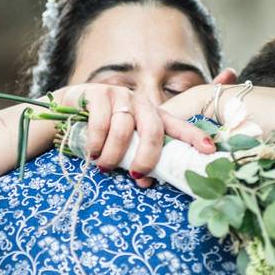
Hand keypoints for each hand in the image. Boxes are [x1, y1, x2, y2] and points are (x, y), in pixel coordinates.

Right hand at [54, 84, 216, 186]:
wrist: (66, 111)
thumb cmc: (100, 133)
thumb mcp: (123, 144)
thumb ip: (136, 158)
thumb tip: (146, 181)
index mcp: (152, 116)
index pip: (177, 126)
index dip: (194, 136)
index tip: (209, 149)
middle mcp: (140, 103)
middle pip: (153, 128)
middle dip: (148, 155)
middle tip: (137, 174)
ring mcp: (120, 95)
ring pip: (124, 128)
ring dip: (114, 154)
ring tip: (104, 166)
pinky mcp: (98, 93)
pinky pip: (101, 122)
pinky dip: (97, 142)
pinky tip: (92, 153)